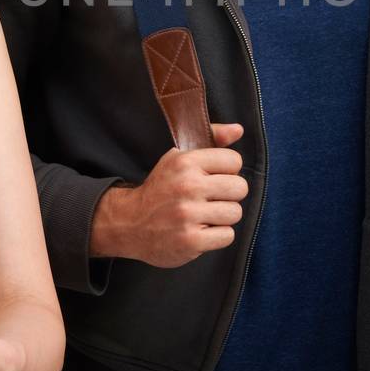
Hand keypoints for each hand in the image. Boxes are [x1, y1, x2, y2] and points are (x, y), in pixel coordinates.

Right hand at [89, 123, 247, 267]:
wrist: (129, 223)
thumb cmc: (161, 188)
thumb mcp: (179, 158)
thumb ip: (212, 139)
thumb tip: (238, 129)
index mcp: (186, 162)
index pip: (234, 161)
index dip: (227, 171)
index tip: (213, 178)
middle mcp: (187, 186)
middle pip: (240, 187)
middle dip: (229, 194)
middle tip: (211, 199)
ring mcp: (189, 215)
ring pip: (235, 212)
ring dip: (223, 217)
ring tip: (205, 215)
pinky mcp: (191, 241)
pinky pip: (228, 236)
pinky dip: (218, 236)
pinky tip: (202, 230)